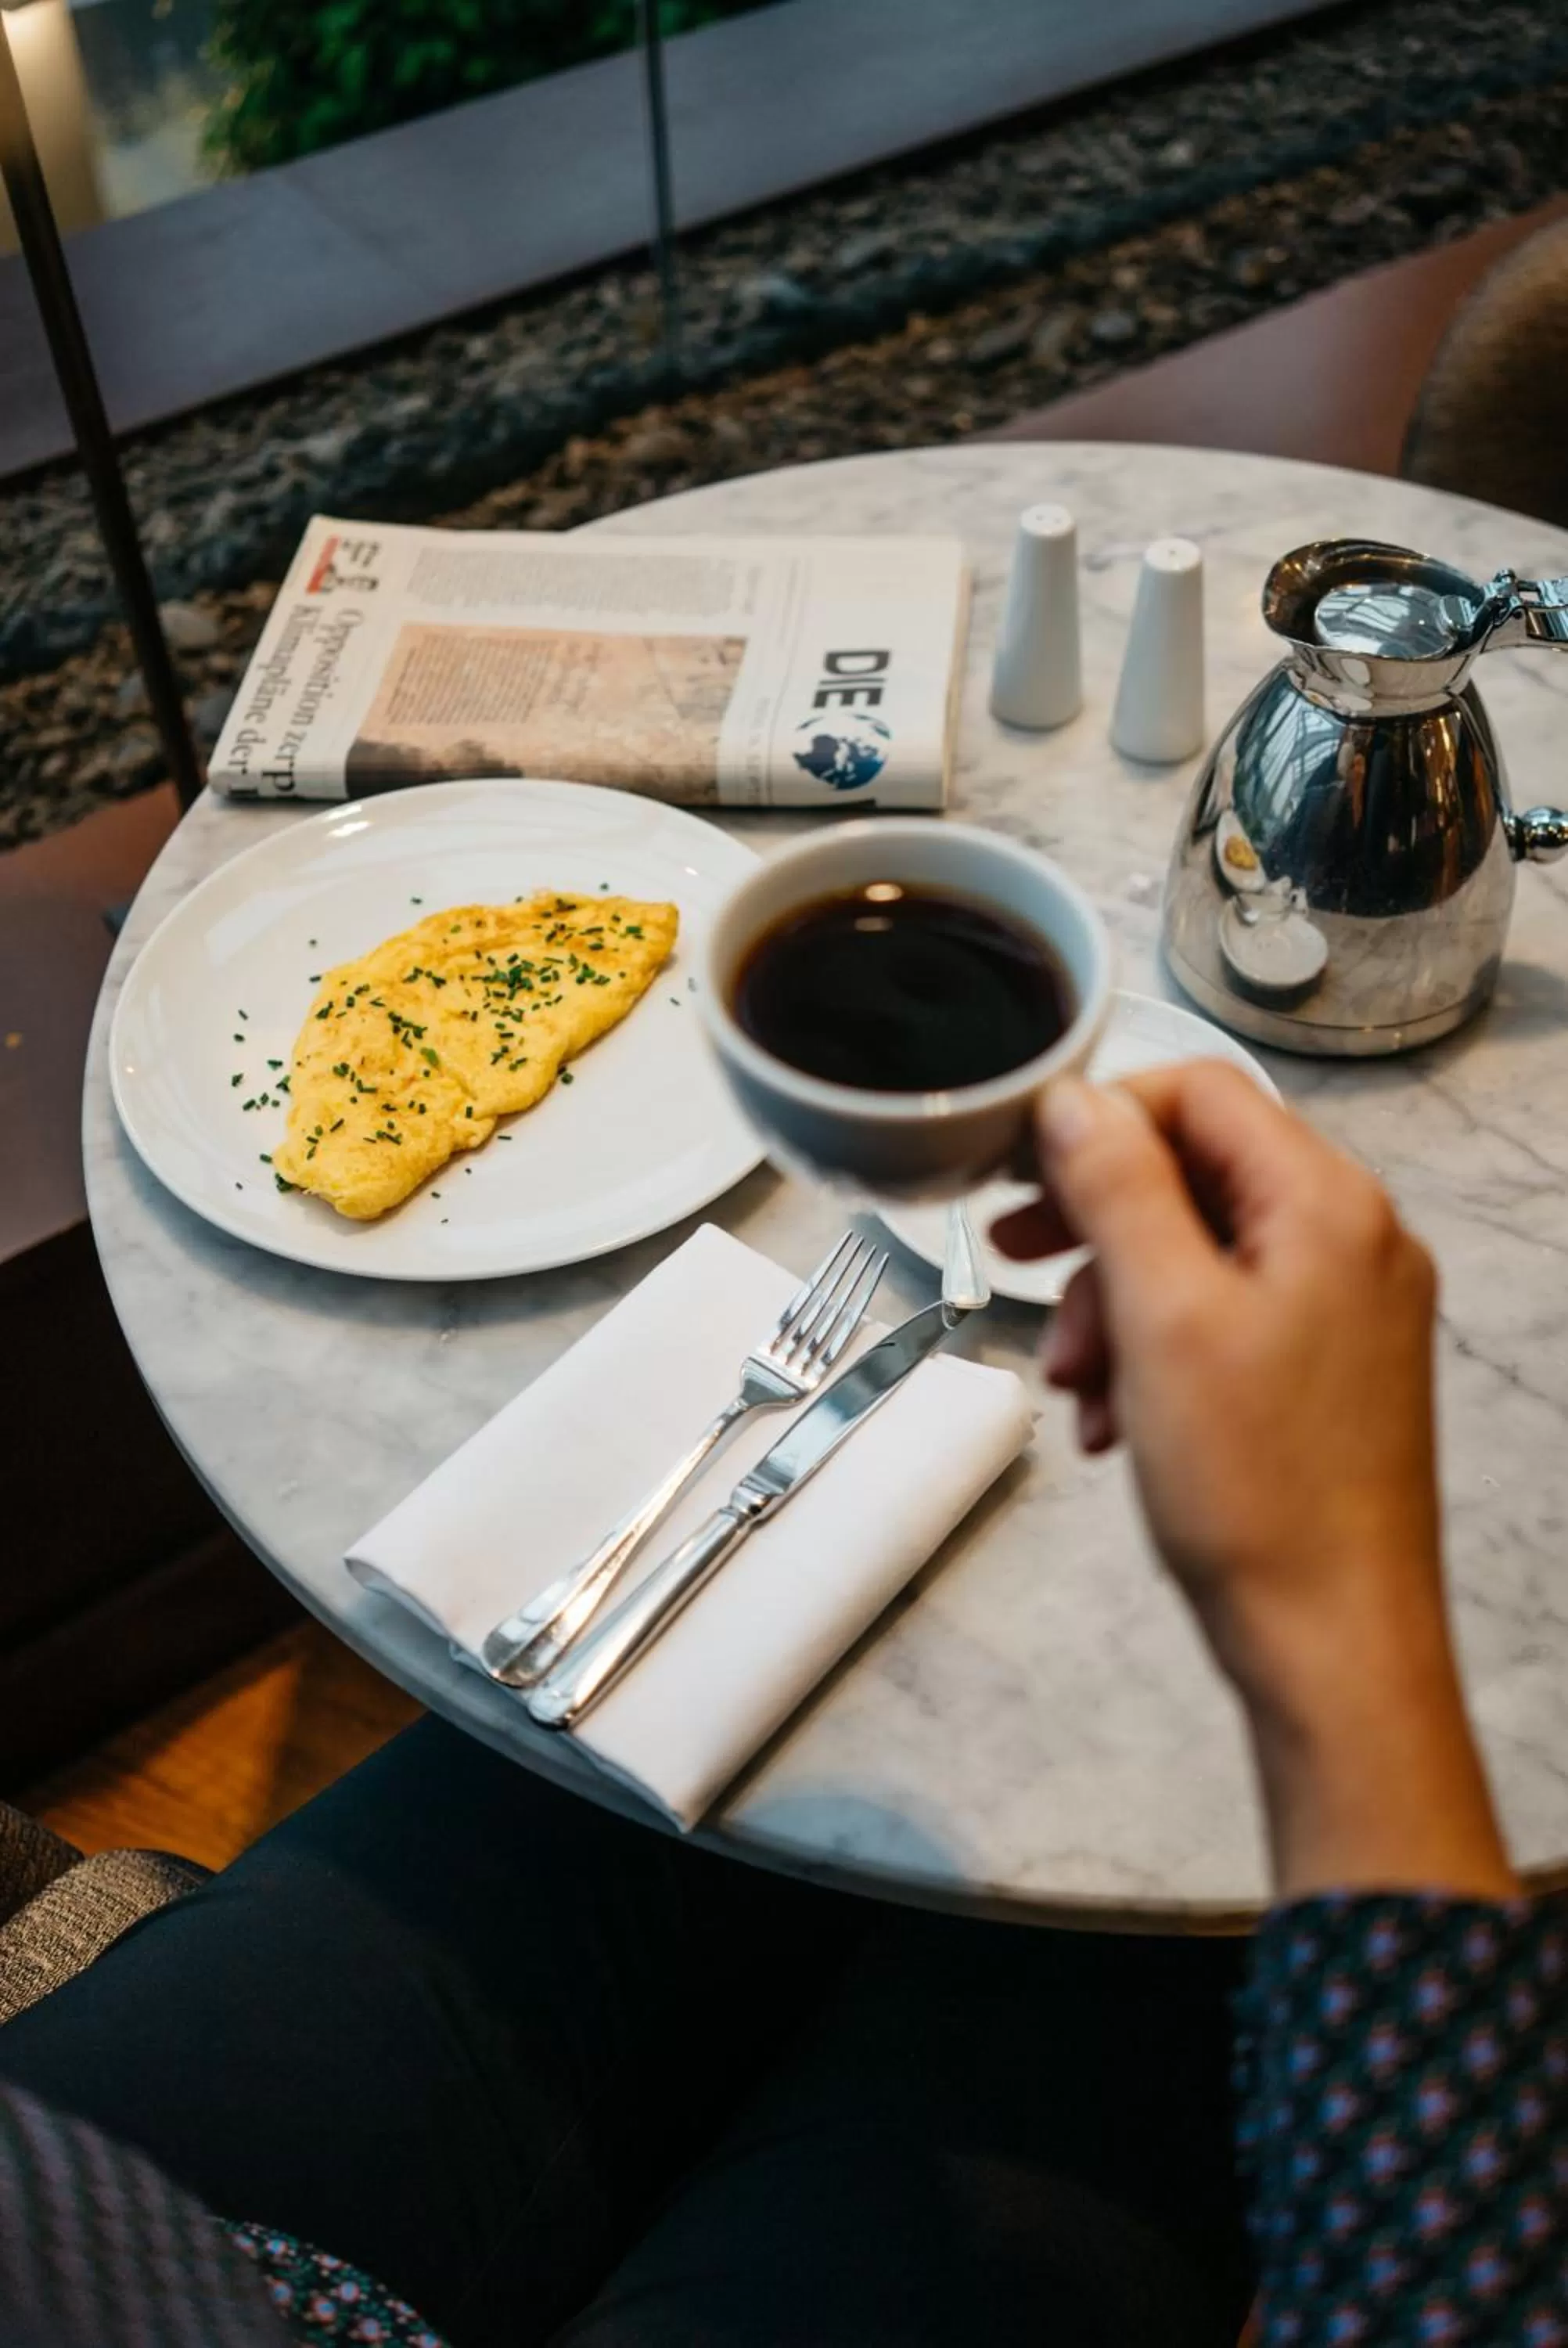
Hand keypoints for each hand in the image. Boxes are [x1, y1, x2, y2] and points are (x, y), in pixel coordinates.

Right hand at [993, 1063, 1515, 1901]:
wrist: (1333, 1643)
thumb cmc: (1263, 1494)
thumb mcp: (1160, 1317)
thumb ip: (1116, 1189)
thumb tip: (1074, 1100)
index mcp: (1327, 1206)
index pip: (1199, 1093)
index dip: (1098, 1118)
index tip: (1019, 1168)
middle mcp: (1353, 1242)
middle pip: (1196, 1172)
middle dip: (1095, 1223)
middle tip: (1015, 1255)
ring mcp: (1346, 1310)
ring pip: (1198, 1253)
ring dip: (1114, 1301)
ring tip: (1074, 1380)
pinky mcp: (1327, 1371)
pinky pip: (1222, 1319)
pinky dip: (1154, 1352)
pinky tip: (1117, 1420)